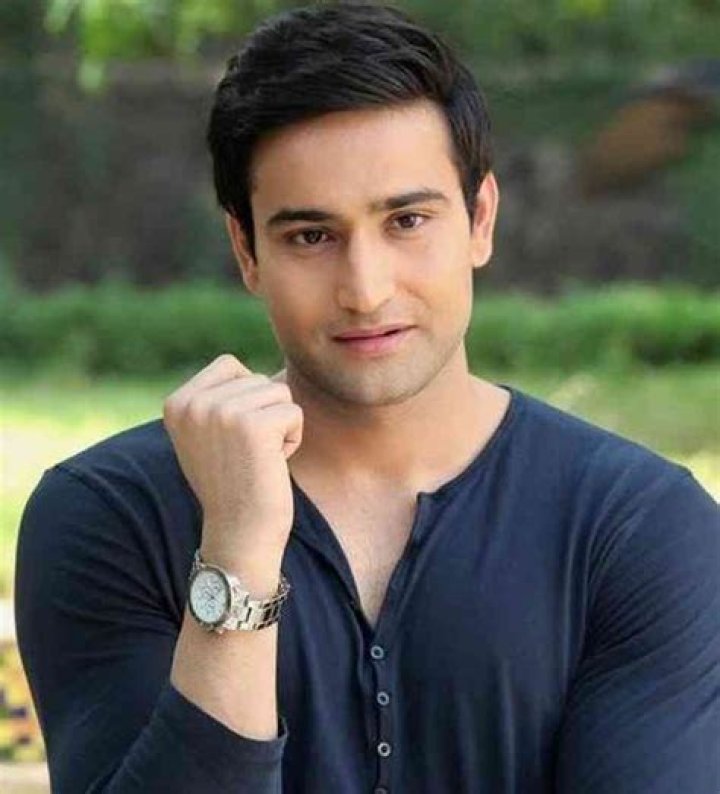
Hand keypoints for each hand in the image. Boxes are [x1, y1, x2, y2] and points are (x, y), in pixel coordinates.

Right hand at [163, 354, 302, 562]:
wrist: (238, 534)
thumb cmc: (233, 484)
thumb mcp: (209, 434)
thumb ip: (219, 398)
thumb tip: (258, 367)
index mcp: (177, 402)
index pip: (230, 365)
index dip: (246, 401)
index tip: (232, 441)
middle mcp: (194, 403)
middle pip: (258, 379)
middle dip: (264, 415)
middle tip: (246, 455)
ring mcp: (222, 412)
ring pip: (279, 393)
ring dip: (279, 426)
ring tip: (258, 459)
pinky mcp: (255, 426)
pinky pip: (294, 413)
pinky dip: (292, 439)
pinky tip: (271, 465)